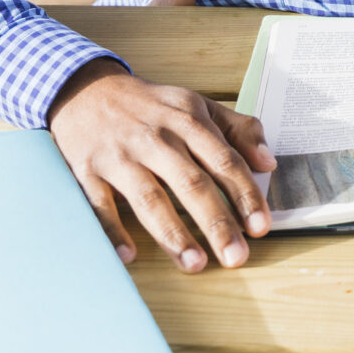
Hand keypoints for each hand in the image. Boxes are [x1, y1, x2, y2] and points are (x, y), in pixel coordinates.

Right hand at [46, 59, 274, 272]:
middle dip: (216, 222)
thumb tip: (268, 162)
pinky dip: (113, 231)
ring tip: (195, 264)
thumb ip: (238, 129)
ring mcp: (119, 154)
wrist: (85, 88)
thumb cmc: (150, 106)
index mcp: (187, 119)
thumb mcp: (196, 104)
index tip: (260, 227)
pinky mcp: (87, 169)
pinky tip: (130, 256)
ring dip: (172, 233)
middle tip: (236, 256)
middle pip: (191, 183)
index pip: (224, 161)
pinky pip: (99, 204)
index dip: (245, 194)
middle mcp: (155, 137)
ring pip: (149, 198)